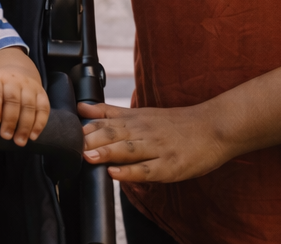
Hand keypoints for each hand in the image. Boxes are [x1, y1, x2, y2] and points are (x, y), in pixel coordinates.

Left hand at [0, 67, 49, 145]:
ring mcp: (28, 86)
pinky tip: (33, 135)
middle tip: (6, 136)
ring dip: (25, 124)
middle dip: (10, 119)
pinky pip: (43, 107)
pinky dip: (40, 122)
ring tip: (20, 141)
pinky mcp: (40, 93)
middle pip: (13, 98)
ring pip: (29, 104)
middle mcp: (13, 81)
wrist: (15, 71)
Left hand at [77, 101, 231, 182]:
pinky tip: (116, 173)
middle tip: (71, 146)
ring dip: (106, 153)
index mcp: (135, 119)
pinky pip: (148, 170)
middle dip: (90, 140)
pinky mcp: (170, 165)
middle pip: (113, 134)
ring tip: (88, 157)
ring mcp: (157, 148)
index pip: (104, 121)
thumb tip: (81, 107)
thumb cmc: (177, 122)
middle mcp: (143, 131)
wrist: (215, 126)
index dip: (85, 128)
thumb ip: (111, 112)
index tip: (66, 134)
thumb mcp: (142, 112)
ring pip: (128, 150)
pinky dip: (131, 172)